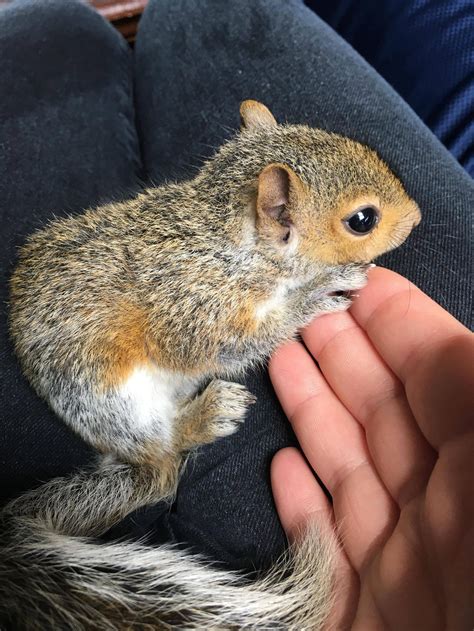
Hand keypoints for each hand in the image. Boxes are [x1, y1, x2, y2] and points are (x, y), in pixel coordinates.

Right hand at [269, 267, 472, 629]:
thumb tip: (465, 347)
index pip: (443, 373)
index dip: (398, 324)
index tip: (353, 283)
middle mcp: (456, 512)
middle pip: (389, 415)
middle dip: (342, 356)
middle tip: (295, 312)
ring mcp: (411, 568)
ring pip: (353, 471)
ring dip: (314, 413)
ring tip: (279, 363)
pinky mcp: (367, 618)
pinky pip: (329, 549)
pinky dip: (304, 506)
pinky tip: (283, 469)